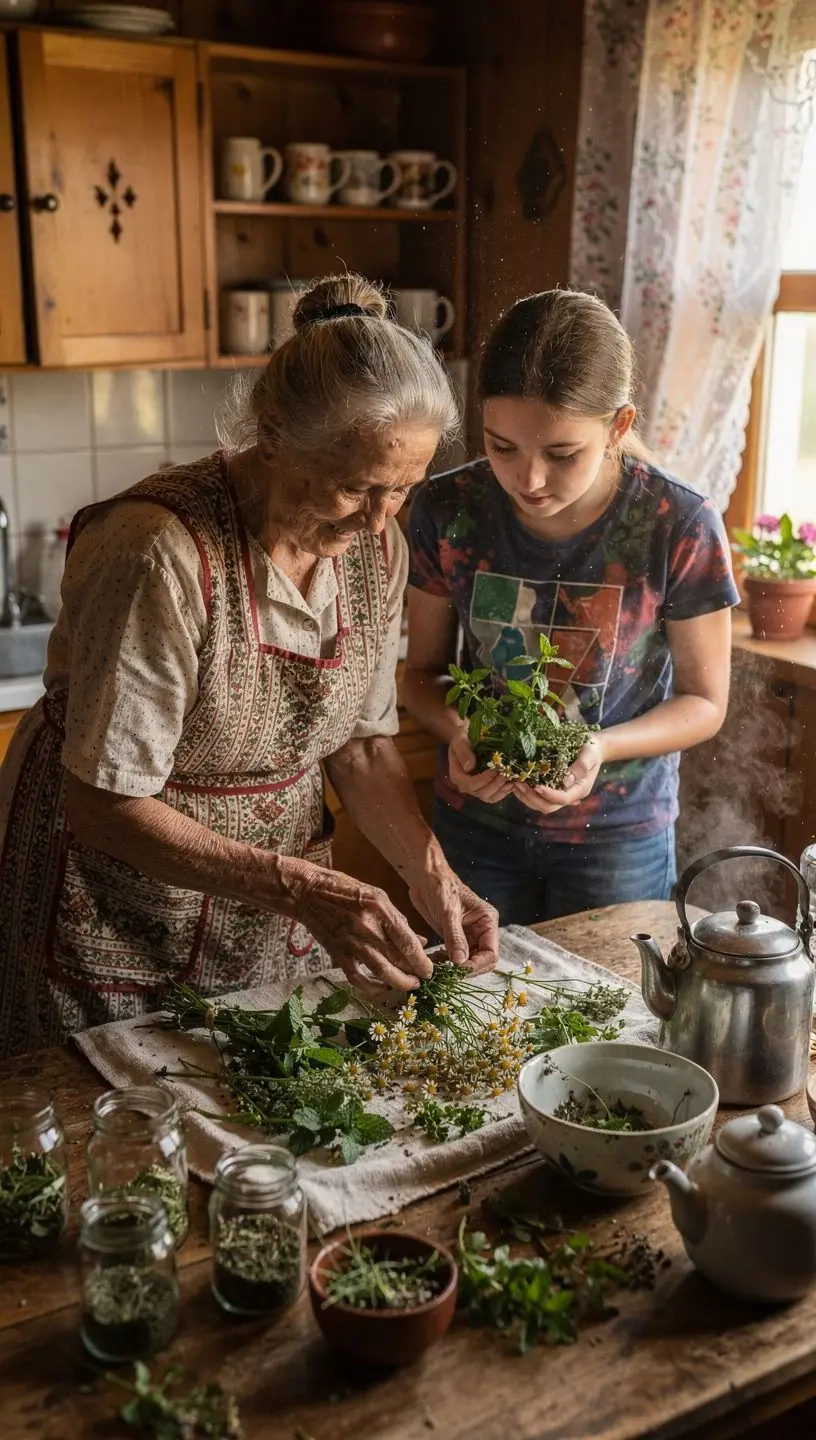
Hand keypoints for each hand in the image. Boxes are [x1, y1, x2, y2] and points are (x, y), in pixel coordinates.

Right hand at [291, 866, 431, 997]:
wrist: (308, 892)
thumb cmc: (344, 889)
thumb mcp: (377, 895)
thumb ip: (398, 920)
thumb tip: (419, 941)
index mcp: (380, 909)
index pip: (407, 941)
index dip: (422, 960)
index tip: (429, 968)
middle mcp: (367, 927)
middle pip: (397, 958)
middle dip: (415, 972)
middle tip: (423, 978)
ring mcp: (351, 942)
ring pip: (381, 971)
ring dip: (399, 983)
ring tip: (410, 986)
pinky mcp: (337, 953)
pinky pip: (357, 978)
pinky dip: (372, 988)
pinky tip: (383, 989)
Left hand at [409, 862, 498, 975]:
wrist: (425, 876)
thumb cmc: (440, 887)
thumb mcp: (449, 912)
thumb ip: (455, 938)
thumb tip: (461, 962)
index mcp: (487, 921)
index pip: (491, 953)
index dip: (477, 965)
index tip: (459, 970)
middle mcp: (481, 930)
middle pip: (482, 961)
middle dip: (466, 969)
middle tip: (447, 973)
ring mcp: (468, 935)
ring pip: (467, 962)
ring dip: (454, 968)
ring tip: (437, 968)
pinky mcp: (454, 938)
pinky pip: (454, 957)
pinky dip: (444, 962)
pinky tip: (433, 961)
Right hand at [449, 728, 513, 804]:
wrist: (468, 738)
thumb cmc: (463, 738)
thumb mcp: (460, 741)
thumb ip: (463, 752)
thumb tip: (469, 767)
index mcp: (457, 776)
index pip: (470, 784)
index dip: (484, 779)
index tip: (495, 770)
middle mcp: (465, 786)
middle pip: (481, 793)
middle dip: (496, 785)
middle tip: (506, 774)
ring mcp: (476, 789)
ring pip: (489, 797)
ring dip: (502, 790)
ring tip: (512, 780)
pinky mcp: (485, 788)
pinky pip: (494, 796)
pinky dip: (504, 792)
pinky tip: (512, 783)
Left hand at [512, 737, 603, 815]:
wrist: (593, 748)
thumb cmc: (591, 749)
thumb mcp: (590, 754)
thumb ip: (580, 767)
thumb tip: (565, 782)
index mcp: (580, 789)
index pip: (562, 799)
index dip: (549, 795)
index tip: (536, 786)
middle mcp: (570, 795)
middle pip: (549, 807)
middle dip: (532, 798)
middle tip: (519, 784)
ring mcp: (560, 794)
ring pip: (541, 805)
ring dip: (526, 797)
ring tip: (515, 783)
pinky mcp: (553, 789)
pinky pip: (538, 798)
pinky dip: (526, 794)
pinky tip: (517, 783)